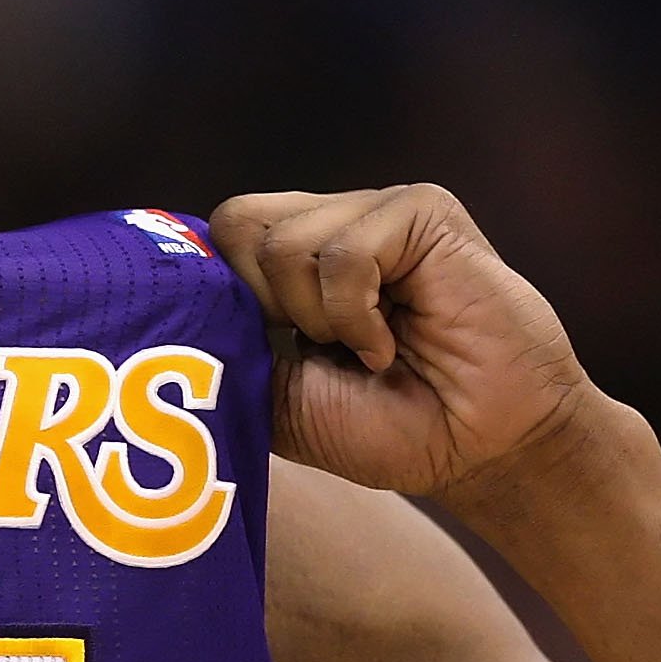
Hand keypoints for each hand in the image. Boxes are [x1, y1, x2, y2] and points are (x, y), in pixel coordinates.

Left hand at [209, 184, 596, 499]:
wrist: (481, 450)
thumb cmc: (390, 428)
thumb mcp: (282, 399)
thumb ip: (229, 349)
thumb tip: (178, 310)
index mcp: (291, 262)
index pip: (216, 239)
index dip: (223, 298)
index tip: (264, 353)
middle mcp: (329, 224)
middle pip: (237, 223)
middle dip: (266, 307)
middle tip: (322, 350)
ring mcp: (375, 211)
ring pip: (285, 242)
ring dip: (320, 320)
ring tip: (370, 350)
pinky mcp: (421, 211)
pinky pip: (344, 252)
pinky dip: (357, 316)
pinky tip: (392, 341)